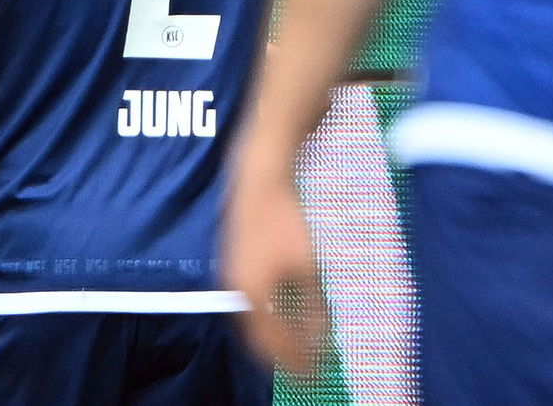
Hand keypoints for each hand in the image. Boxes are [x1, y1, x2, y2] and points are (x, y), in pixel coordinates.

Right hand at [221, 163, 326, 376]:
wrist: (258, 178)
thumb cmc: (284, 219)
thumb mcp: (307, 267)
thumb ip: (313, 306)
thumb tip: (322, 337)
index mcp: (249, 293)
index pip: (270, 342)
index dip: (292, 361)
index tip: (313, 374)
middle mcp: (234, 288)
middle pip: (256, 334)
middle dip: (280, 353)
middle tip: (305, 367)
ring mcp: (231, 273)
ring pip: (250, 317)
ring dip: (272, 334)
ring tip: (295, 346)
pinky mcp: (234, 260)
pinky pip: (248, 300)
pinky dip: (265, 315)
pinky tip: (282, 312)